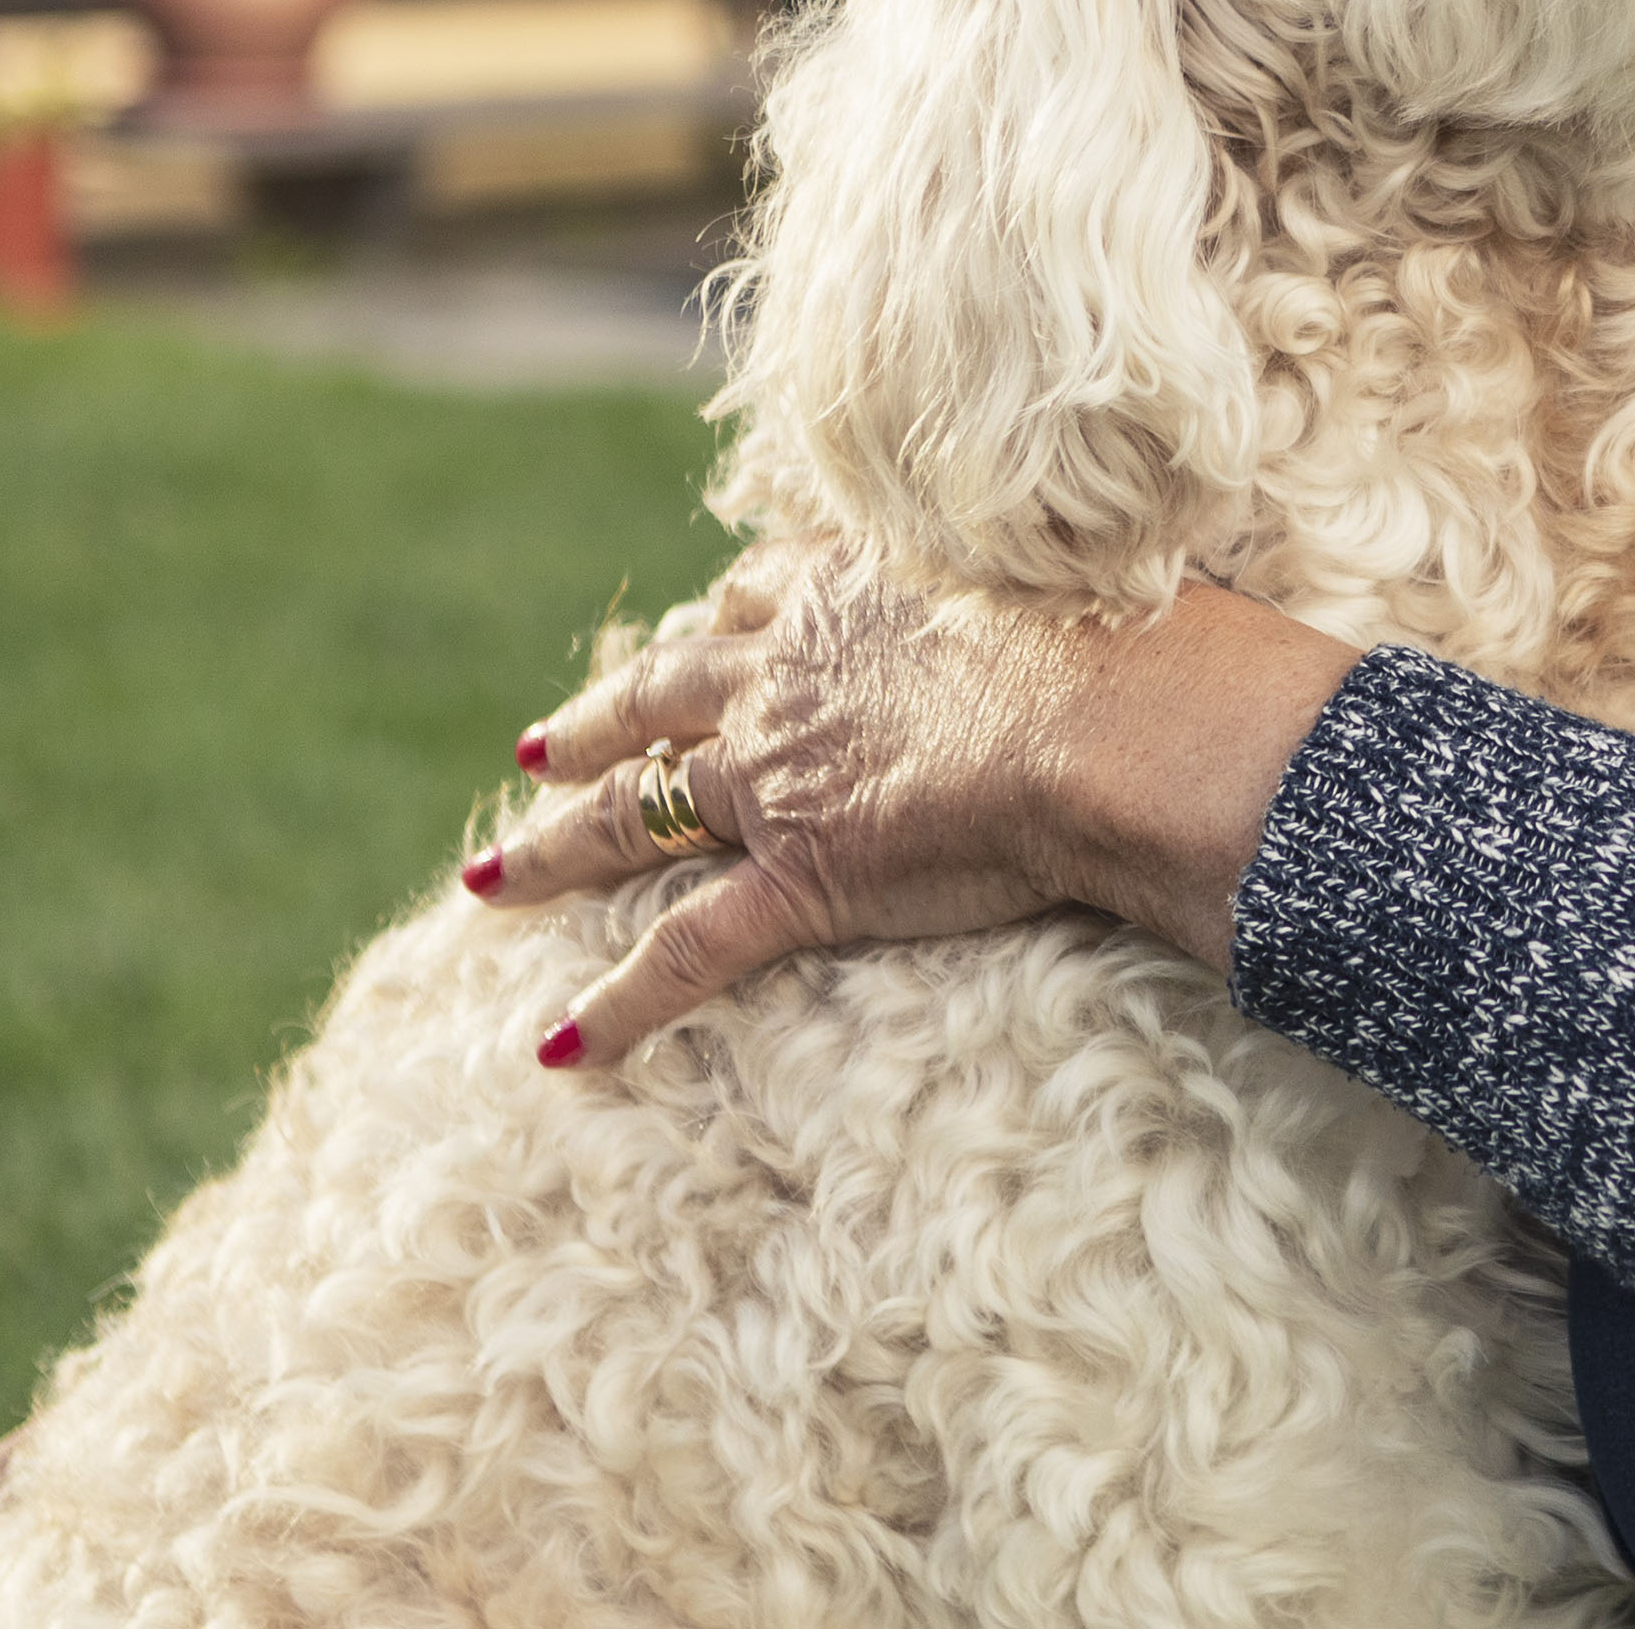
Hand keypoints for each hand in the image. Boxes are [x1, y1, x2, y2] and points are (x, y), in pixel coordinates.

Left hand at [473, 542, 1361, 1065]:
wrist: (1120, 723)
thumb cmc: (1140, 647)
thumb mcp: (1090, 583)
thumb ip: (1062, 595)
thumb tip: (1125, 584)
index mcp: (856, 590)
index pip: (757, 595)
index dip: (714, 624)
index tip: (690, 633)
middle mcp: (791, 673)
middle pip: (662, 694)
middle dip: (597, 723)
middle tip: (542, 746)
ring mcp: (780, 779)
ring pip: (635, 814)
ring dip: (556, 848)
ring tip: (494, 874)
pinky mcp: (795, 879)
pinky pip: (683, 954)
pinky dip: (616, 1007)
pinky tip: (559, 1051)